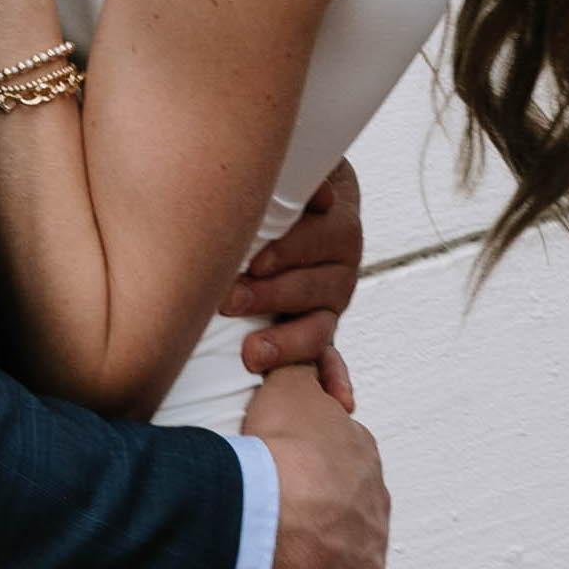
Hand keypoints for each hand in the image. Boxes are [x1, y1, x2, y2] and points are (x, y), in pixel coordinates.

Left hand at [221, 152, 364, 399]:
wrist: (307, 194)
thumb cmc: (289, 180)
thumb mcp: (296, 167)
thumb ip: (298, 177)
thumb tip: (321, 194)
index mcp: (337, 226)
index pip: (321, 239)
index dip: (289, 250)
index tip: (254, 260)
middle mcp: (339, 268)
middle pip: (316, 288)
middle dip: (271, 297)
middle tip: (229, 301)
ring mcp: (330, 302)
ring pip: (319, 326)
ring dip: (289, 343)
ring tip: (252, 354)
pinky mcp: (319, 327)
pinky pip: (330, 359)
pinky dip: (334, 379)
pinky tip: (338, 401)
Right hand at [240, 361, 391, 568]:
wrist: (283, 513)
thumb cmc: (284, 450)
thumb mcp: (290, 386)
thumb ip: (300, 365)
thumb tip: (305, 346)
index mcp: (358, 450)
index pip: (342, 446)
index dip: (315, 451)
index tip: (288, 457)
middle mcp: (373, 495)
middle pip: (354, 494)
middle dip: (328, 499)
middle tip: (288, 505)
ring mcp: (373, 545)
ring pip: (362, 540)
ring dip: (338, 544)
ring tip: (300, 550)